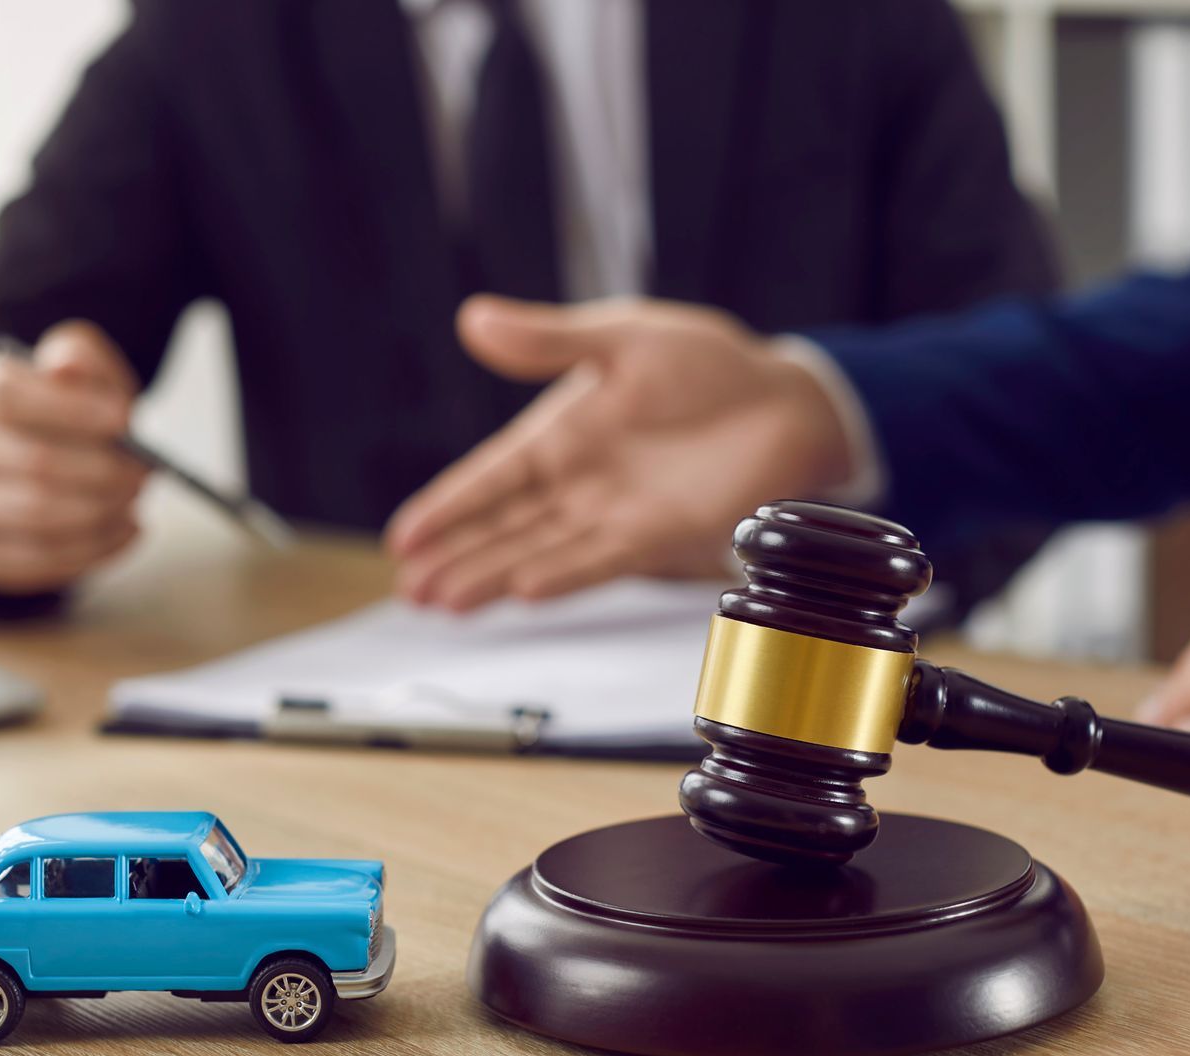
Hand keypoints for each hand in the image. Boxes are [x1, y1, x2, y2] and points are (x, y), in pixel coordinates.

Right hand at [0, 321, 147, 594]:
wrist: (47, 455)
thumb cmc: (70, 411)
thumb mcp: (82, 370)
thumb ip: (78, 357)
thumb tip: (65, 366)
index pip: (4, 397)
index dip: (71, 409)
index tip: (125, 418)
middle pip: (31, 463)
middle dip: (101, 471)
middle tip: (143, 472)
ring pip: (38, 517)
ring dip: (102, 511)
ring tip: (134, 499)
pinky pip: (43, 560)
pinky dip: (97, 548)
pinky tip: (127, 529)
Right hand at [384, 295, 853, 610]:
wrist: (786, 400)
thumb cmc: (707, 365)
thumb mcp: (622, 337)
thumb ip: (550, 341)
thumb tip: (474, 319)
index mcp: (560, 433)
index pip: (489, 476)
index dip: (445, 506)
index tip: (403, 538)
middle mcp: (577, 482)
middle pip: (503, 526)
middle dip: (455, 557)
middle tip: (410, 589)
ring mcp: (613, 514)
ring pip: (539, 550)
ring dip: (492, 576)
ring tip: (445, 603)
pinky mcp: (657, 536)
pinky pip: (600, 559)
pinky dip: (563, 574)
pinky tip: (524, 592)